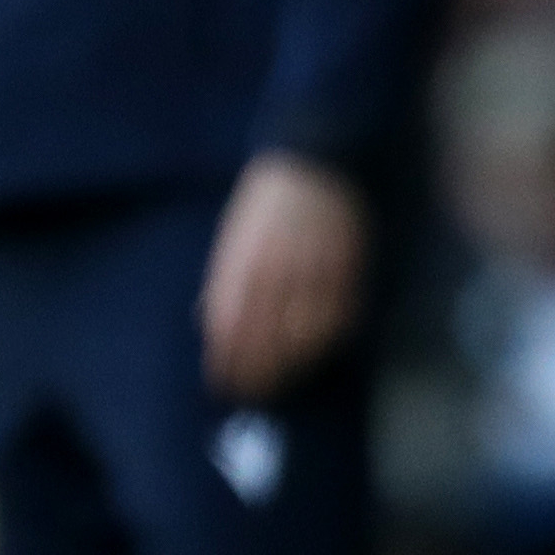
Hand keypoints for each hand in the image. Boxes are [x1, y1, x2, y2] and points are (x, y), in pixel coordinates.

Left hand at [200, 152, 366, 401]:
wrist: (314, 161)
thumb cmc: (266, 200)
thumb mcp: (233, 236)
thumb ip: (222, 281)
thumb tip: (208, 323)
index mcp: (242, 265)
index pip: (230, 330)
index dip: (227, 363)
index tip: (224, 383)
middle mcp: (276, 275)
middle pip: (265, 341)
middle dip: (258, 374)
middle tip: (255, 393)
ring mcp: (313, 274)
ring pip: (304, 336)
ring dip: (293, 365)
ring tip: (285, 379)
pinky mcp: (346, 270)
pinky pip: (338, 317)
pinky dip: (327, 340)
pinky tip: (317, 349)